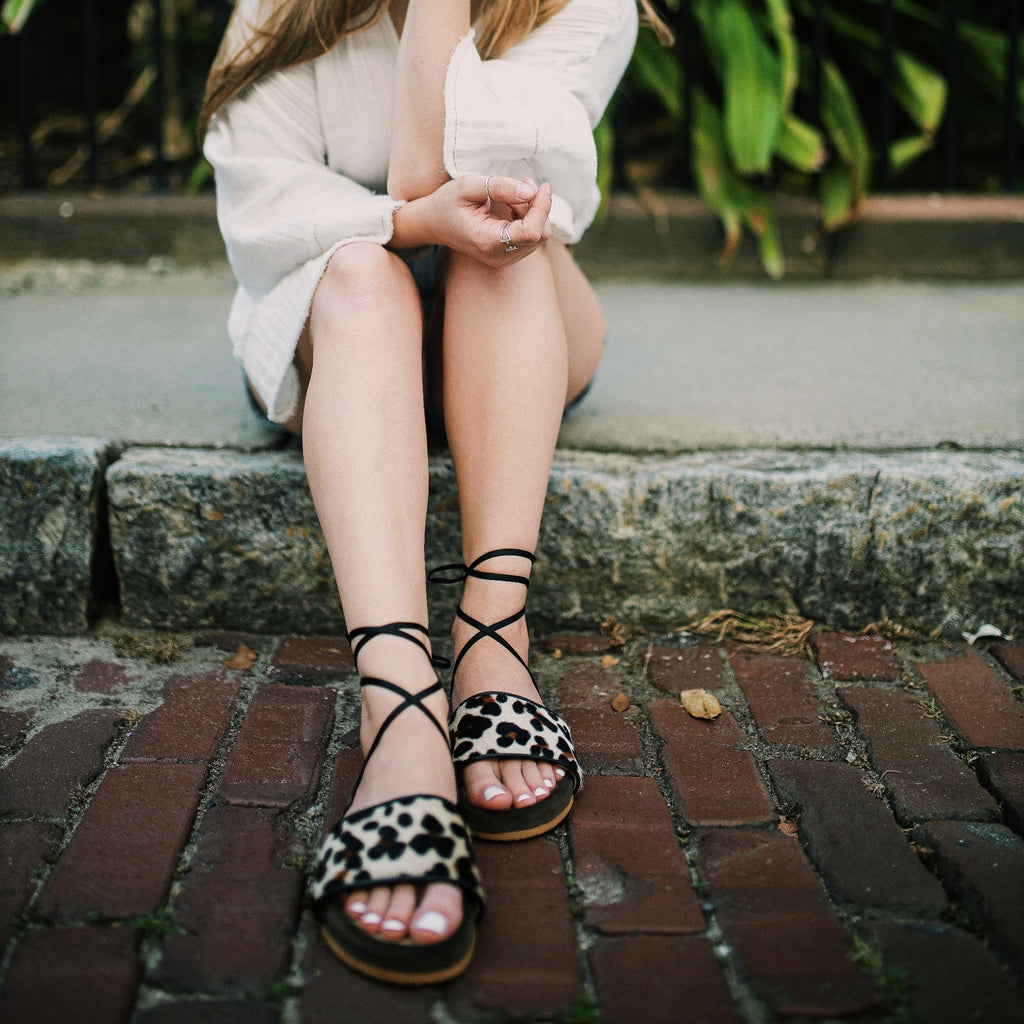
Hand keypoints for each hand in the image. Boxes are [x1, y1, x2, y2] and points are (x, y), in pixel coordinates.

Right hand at [393, 174, 552, 267]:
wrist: (433, 224)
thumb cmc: (447, 202)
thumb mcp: (468, 185)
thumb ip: (500, 187)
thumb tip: (531, 191)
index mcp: (488, 241)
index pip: (530, 232)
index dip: (542, 208)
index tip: (543, 186)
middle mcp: (498, 256)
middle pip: (539, 235)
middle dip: (538, 207)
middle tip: (524, 183)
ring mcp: (504, 259)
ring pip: (538, 236)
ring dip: (533, 211)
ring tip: (515, 192)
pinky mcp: (507, 255)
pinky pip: (531, 238)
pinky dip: (529, 218)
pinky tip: (515, 205)